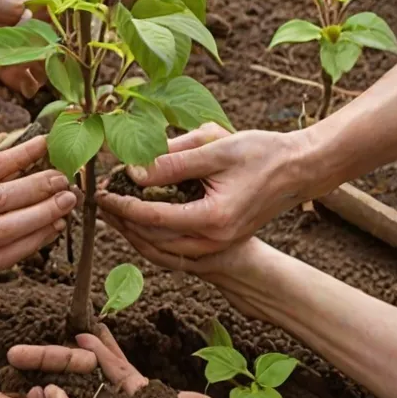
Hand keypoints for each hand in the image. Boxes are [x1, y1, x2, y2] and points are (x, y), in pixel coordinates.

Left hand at [96, 123, 312, 258]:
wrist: (299, 169)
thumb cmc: (262, 152)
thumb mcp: (215, 148)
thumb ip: (172, 162)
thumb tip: (132, 171)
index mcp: (212, 219)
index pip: (152, 217)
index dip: (122, 205)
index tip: (101, 192)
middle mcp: (213, 241)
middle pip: (152, 239)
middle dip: (121, 221)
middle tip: (97, 202)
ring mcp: (217, 246)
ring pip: (162, 249)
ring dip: (133, 231)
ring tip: (109, 213)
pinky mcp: (218, 243)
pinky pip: (175, 248)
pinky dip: (152, 236)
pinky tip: (137, 221)